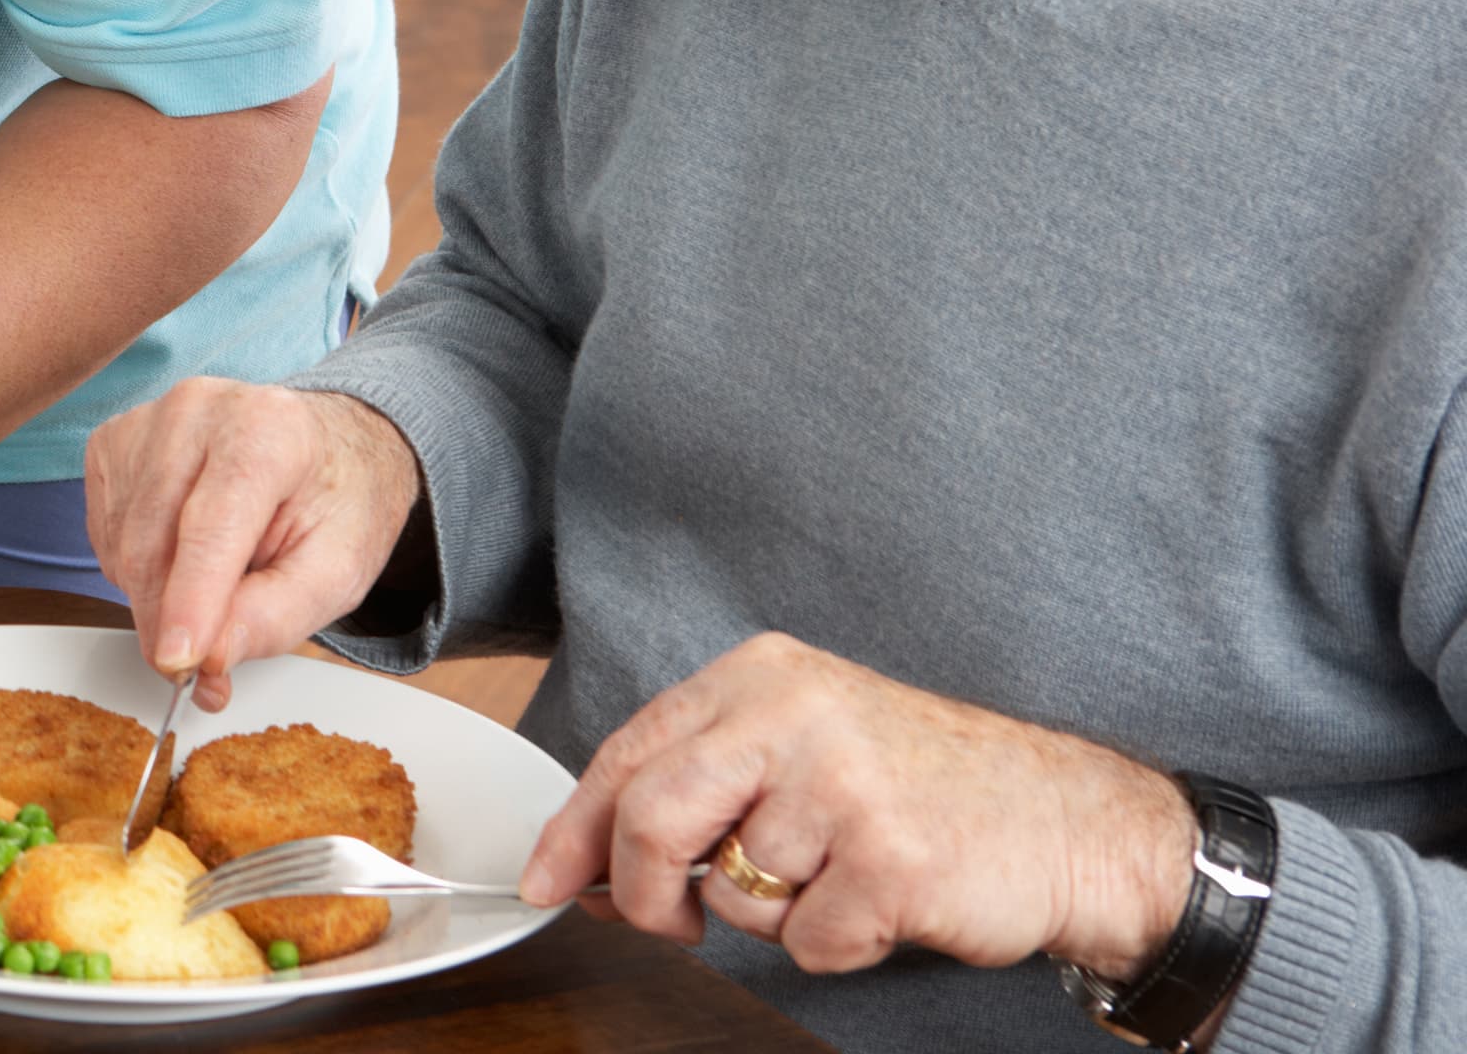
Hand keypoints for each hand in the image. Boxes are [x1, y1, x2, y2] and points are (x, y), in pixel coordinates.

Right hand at [82, 380, 420, 707]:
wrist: (322, 446)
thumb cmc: (332, 500)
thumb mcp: (338, 570)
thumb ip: (277, 616)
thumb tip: (211, 655)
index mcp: (266, 428)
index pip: (212, 524)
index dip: (191, 598)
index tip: (179, 660)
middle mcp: (196, 411)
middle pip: (155, 543)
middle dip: (169, 623)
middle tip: (202, 673)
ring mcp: (145, 422)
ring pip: (124, 547)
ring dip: (156, 599)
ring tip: (214, 593)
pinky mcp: (112, 443)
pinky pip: (107, 536)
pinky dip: (139, 570)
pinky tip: (184, 557)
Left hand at [520, 633, 1196, 978]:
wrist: (1074, 821)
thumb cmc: (928, 787)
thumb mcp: (803, 747)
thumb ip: (699, 789)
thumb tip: (588, 863)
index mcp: (761, 676)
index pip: (629, 751)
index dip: (575, 827)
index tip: (547, 879)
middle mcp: (795, 715)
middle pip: (651, 816)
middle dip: (642, 890)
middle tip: (670, 920)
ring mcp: (844, 786)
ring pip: (733, 894)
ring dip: (777, 915)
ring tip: (842, 876)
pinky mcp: (890, 861)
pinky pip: (809, 942)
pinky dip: (840, 945)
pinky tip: (886, 902)